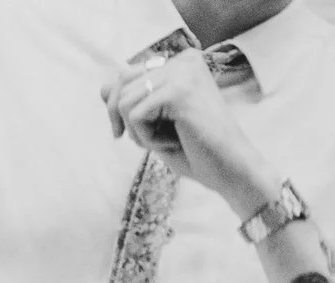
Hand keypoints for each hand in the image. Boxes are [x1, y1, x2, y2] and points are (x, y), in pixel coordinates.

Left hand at [99, 52, 273, 214]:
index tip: (126, 132)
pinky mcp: (179, 91)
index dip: (117, 107)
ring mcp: (183, 73)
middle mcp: (183, 61)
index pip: (125, 75)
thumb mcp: (156, 123)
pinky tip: (175, 143)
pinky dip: (148, 138)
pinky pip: (136, 115)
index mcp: (182, 63)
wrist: (232, 170)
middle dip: (124, 121)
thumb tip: (103, 87)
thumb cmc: (196, 150)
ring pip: (125, 102)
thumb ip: (132, 102)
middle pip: (120, 84)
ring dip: (139, 133)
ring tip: (169, 141)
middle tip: (149, 143)